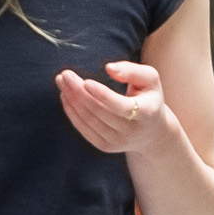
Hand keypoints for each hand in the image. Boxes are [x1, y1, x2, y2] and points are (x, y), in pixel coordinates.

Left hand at [55, 61, 180, 157]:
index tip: (86, 81)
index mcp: (146, 113)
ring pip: (89, 121)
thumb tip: (108, 68)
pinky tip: (65, 96)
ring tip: (61, 81)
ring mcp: (117, 142)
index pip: (121, 106)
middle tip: (65, 75)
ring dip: (72, 100)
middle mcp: (131, 131)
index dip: (103, 95)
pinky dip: (72, 112)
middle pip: (100, 112)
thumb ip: (131, 70)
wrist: (152, 132)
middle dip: (79, 93)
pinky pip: (84, 129)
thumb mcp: (150, 79)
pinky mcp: (105, 147)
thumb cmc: (149, 97)